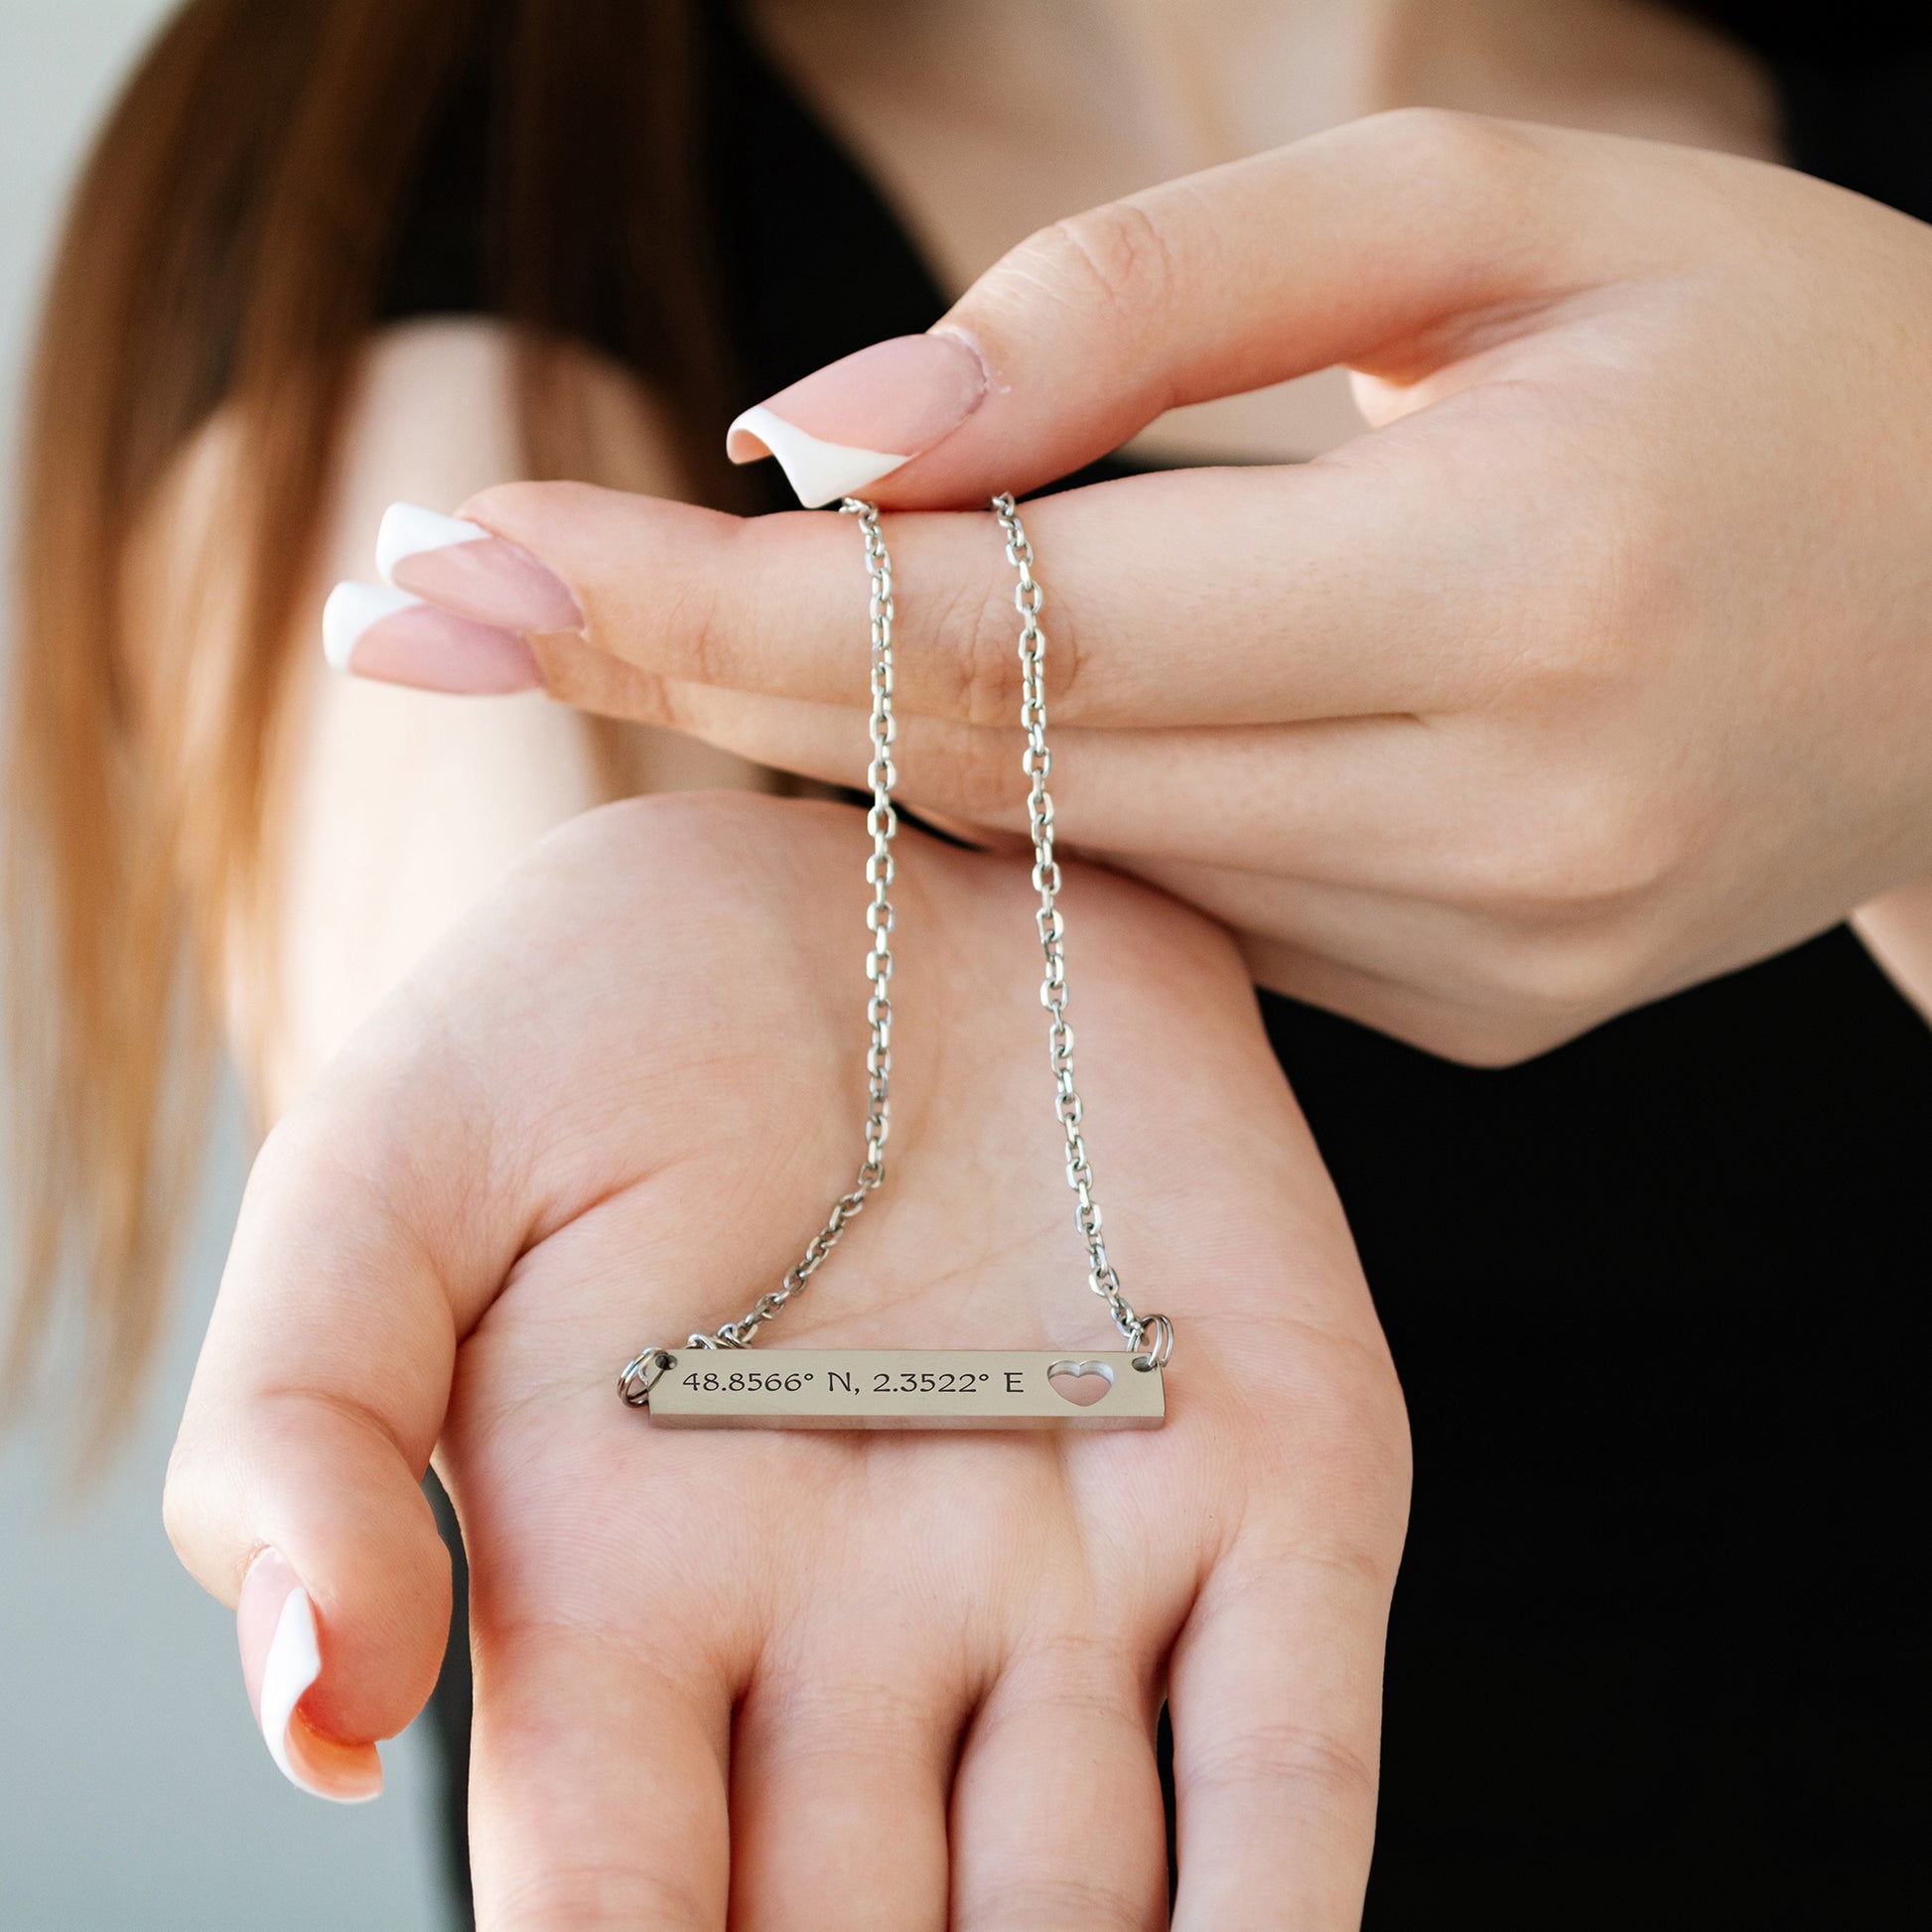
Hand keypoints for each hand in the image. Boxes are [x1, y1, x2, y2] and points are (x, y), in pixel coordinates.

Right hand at [164, 794, 1408, 1928]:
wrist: (845, 871)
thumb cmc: (587, 1022)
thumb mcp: (383, 1176)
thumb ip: (304, 1429)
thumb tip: (319, 1719)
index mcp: (633, 1606)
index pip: (623, 1919)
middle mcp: (860, 1635)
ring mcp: (1073, 1568)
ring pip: (1081, 1909)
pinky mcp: (1267, 1475)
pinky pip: (1287, 1757)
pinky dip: (1276, 1917)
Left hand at [375, 111, 1931, 1061]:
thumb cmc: (1762, 350)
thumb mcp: (1496, 213)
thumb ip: (1149, 315)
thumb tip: (832, 437)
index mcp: (1512, 590)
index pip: (1009, 633)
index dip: (713, 604)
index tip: (472, 566)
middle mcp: (1490, 823)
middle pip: (983, 768)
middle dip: (688, 679)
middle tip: (434, 606)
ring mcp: (1482, 959)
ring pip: (1056, 851)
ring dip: (831, 738)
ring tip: (628, 621)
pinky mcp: (1473, 1014)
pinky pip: (1175, 901)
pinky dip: (1027, 802)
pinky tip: (937, 707)